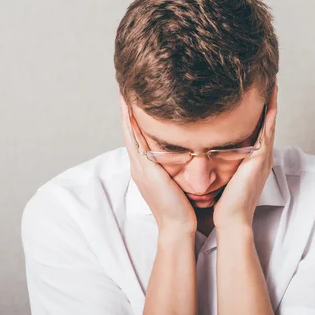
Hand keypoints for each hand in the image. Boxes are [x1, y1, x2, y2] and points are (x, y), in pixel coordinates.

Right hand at [118, 95, 196, 234]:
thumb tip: (190, 154)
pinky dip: (131, 124)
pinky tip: (130, 108)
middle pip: (129, 131)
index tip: (133, 98)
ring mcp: (139, 167)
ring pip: (129, 133)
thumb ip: (179, 166)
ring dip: (126, 112)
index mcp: (146, 168)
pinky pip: (134, 141)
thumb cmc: (183, 207)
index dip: (133, 117)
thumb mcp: (178, 181)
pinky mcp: (144, 169)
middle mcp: (139, 166)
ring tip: (124, 91)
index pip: (137, 137)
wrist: (179, 226)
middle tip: (123, 88)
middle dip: (126, 110)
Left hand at [213, 84, 277, 229]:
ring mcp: (262, 157)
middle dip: (267, 99)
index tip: (251, 87)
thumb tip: (197, 145)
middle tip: (266, 76)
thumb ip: (213, 158)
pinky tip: (270, 101)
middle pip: (266, 119)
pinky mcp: (260, 160)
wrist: (230, 219)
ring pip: (269, 122)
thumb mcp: (217, 173)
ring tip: (272, 81)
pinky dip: (270, 116)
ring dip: (271, 102)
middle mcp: (259, 154)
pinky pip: (267, 133)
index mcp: (249, 156)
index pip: (254, 125)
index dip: (256, 106)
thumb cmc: (221, 200)